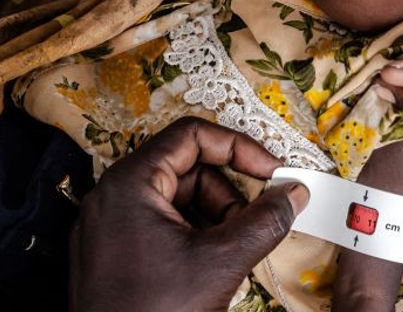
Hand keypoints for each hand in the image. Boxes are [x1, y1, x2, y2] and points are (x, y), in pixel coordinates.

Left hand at [70, 117, 309, 311]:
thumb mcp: (221, 262)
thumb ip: (264, 221)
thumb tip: (292, 195)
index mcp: (130, 184)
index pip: (191, 135)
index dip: (239, 148)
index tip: (272, 172)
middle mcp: (112, 197)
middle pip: (185, 169)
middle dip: (227, 194)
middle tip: (256, 222)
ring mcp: (109, 226)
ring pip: (174, 201)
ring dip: (213, 219)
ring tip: (231, 252)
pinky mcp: (113, 252)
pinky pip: (159, 226)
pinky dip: (192, 237)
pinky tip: (209, 266)